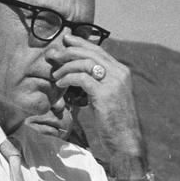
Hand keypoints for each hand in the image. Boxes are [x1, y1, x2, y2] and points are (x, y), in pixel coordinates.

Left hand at [50, 34, 144, 159]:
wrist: (125, 140)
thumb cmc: (113, 122)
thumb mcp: (107, 98)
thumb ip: (98, 84)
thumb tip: (80, 75)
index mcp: (121, 72)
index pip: (99, 51)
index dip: (81, 44)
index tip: (66, 40)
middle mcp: (120, 73)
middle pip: (91, 53)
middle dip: (69, 51)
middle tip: (53, 54)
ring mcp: (113, 83)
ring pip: (85, 63)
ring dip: (66, 67)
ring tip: (55, 75)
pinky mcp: (105, 94)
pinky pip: (81, 78)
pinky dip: (68, 78)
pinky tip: (60, 84)